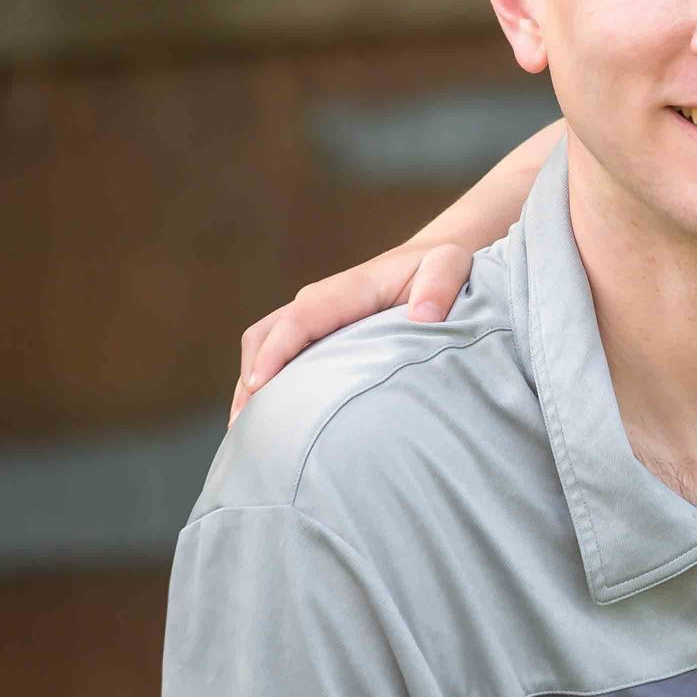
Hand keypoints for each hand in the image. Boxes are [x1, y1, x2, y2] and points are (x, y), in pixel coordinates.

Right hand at [228, 242, 475, 423]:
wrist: (435, 260)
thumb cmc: (444, 267)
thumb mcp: (452, 266)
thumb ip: (440, 285)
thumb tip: (424, 315)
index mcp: (349, 290)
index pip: (299, 319)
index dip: (276, 352)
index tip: (259, 385)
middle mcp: (320, 301)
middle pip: (264, 335)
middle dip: (249, 378)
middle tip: (244, 429)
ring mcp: (314, 318)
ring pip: (262, 347)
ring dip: (248, 387)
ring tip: (244, 436)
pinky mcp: (317, 335)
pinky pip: (278, 356)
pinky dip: (262, 386)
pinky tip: (264, 422)